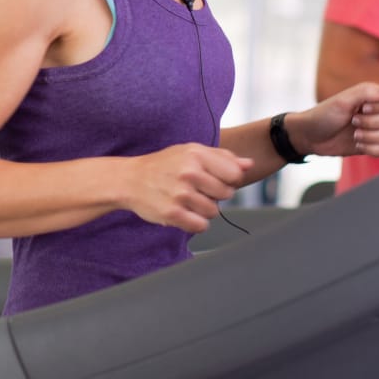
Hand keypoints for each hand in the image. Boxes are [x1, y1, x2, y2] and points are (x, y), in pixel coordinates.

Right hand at [126, 144, 253, 232]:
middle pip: (226, 194)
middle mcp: (189, 173)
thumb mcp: (191, 152)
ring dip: (204, 210)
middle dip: (215, 195)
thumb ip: (222, 157)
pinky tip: (184, 212)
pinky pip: (200, 226)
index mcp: (196, 154)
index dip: (229, 180)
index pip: (235, 175)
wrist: (129, 179)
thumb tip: (249, 164)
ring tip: (188, 200)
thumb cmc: (164, 165)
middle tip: (197, 190)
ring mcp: (180, 194)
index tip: (216, 179)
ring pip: (214, 212)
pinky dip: (195, 223)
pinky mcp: (172, 214)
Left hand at [287, 83, 378, 158]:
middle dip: (374, 123)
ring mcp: (375, 129)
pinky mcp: (372, 144)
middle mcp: (377, 112)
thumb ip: (366, 93)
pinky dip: (373, 149)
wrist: (310, 137)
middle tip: (353, 122)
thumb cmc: (324, 115)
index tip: (363, 108)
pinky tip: (358, 145)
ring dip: (374, 137)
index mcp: (371, 97)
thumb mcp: (342, 101)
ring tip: (355, 135)